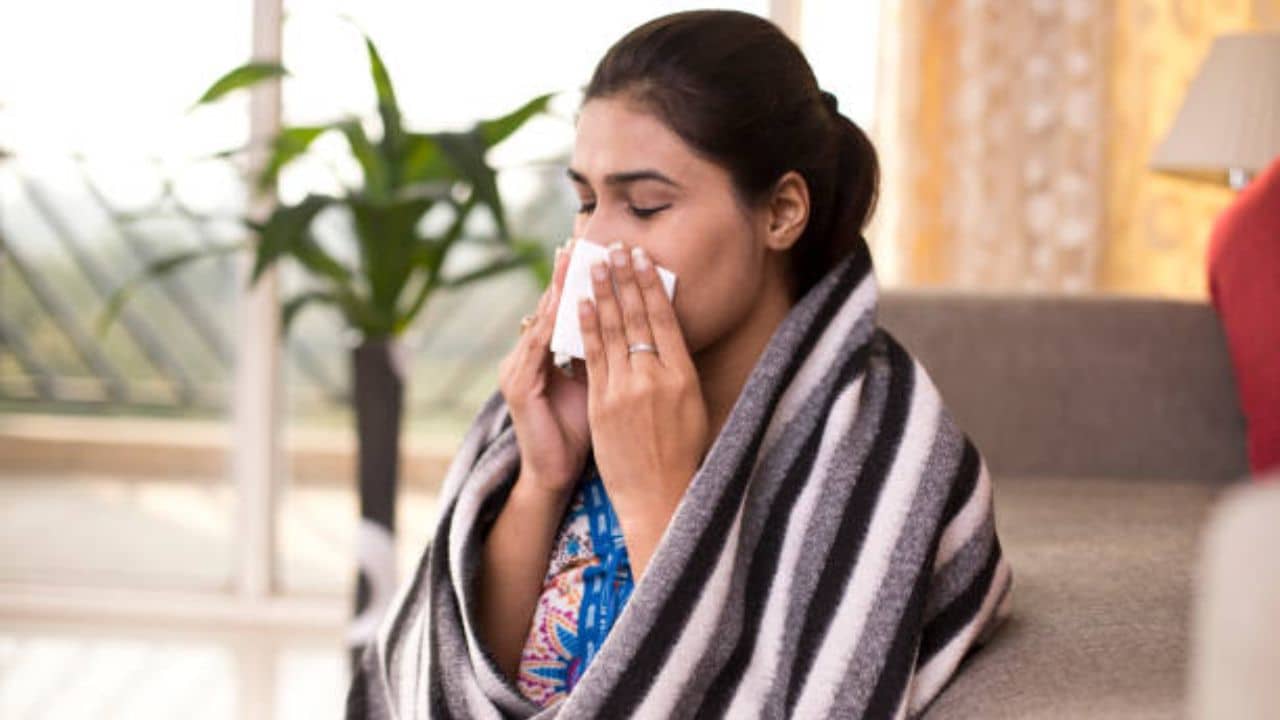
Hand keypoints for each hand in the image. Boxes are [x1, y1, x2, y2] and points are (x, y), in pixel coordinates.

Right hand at [498, 239, 590, 497]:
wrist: (556, 474)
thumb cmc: (580, 431)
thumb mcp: (597, 386)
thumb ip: (605, 356)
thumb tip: (632, 326)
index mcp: (548, 356)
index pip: (565, 310)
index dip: (578, 282)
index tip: (596, 252)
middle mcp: (528, 356)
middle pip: (549, 308)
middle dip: (564, 275)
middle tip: (577, 241)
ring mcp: (518, 370)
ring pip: (541, 322)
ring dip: (556, 292)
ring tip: (569, 263)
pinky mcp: (517, 387)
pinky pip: (536, 349)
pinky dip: (550, 326)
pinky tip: (561, 305)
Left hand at [578, 242, 708, 575]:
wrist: (659, 494)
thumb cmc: (681, 452)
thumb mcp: (693, 405)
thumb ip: (678, 369)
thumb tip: (666, 335)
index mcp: (684, 375)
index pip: (665, 319)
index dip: (651, 285)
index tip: (642, 259)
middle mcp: (656, 377)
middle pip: (638, 317)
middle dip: (624, 279)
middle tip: (615, 248)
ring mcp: (627, 389)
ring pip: (613, 331)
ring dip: (602, 294)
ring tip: (593, 266)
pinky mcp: (603, 404)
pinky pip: (593, 357)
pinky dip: (586, 328)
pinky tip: (580, 305)